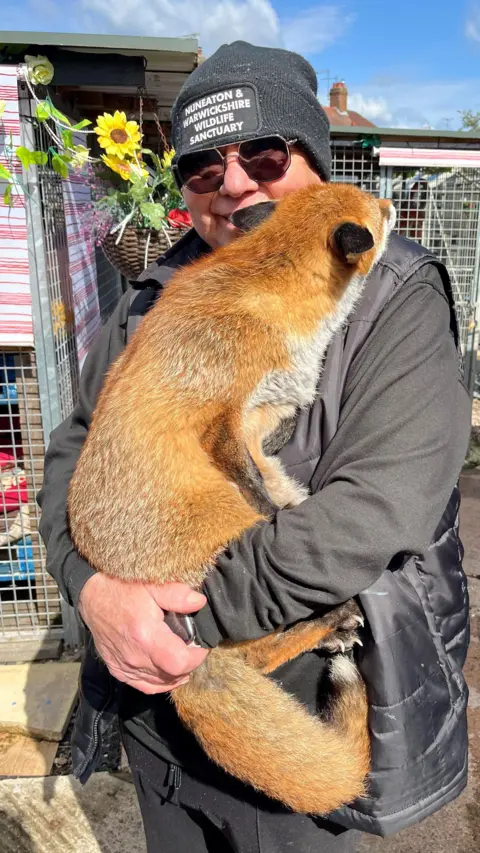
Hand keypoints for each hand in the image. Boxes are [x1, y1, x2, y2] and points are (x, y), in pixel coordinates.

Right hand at [78, 573, 208, 693]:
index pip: (180, 663)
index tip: (201, 645)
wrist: (93, 597)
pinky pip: (145, 686)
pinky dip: (160, 682)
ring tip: (181, 656)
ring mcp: (125, 667)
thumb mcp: (152, 586)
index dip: (197, 657)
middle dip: (188, 664)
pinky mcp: (118, 671)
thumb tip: (199, 602)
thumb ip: (177, 595)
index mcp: (146, 636)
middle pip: (172, 676)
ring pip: (160, 684)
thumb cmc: (123, 589)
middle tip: (192, 647)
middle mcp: (135, 657)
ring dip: (175, 674)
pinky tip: (167, 671)